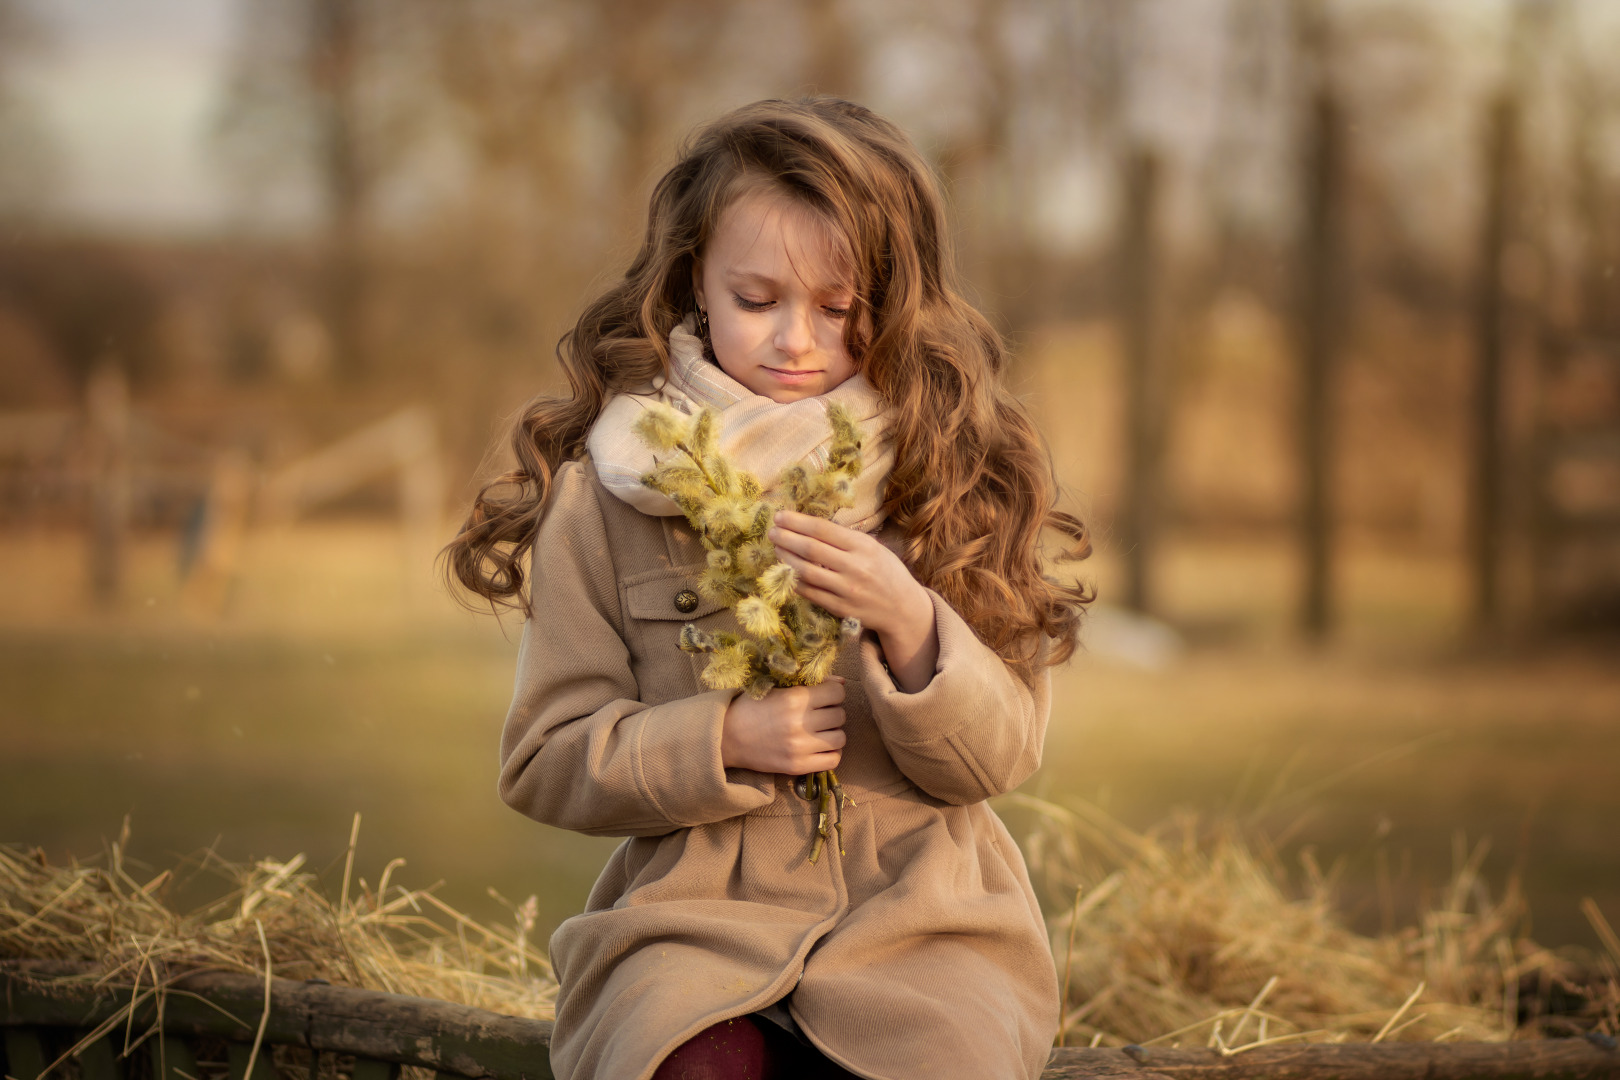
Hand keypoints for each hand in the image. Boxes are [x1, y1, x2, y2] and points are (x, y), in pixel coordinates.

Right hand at [721, 677, 846, 773]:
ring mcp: (800, 747)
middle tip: (819, 714)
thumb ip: (810, 683)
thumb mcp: (775, 687)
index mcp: (795, 698)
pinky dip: (831, 752)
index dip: (832, 693)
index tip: (824, 697)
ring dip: (833, 732)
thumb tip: (842, 683)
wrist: (726, 737)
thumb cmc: (750, 708)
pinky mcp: (798, 766)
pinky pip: (833, 760)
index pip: (837, 693)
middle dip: (832, 712)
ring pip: (840, 738)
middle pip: (840, 715)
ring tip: (819, 730)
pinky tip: (820, 746)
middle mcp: (800, 722)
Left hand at [768, 510, 939, 691]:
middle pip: (811, 549)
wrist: (902, 607)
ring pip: (806, 572)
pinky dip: (795, 581)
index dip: (797, 522)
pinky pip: (811, 593)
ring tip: (777, 548)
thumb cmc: (886, 571)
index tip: (780, 516)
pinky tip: (787, 572)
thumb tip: (809, 527)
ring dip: (786, 558)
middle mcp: (855, 567)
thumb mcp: (873, 548)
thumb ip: (845, 539)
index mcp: (863, 546)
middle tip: (772, 531)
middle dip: (786, 538)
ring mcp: (847, 590)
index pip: (823, 529)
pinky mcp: (841, 609)